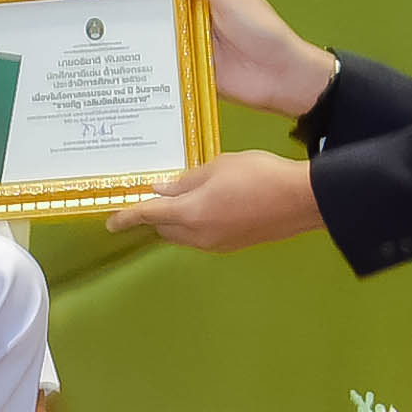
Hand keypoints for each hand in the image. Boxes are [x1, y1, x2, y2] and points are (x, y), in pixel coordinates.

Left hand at [113, 149, 325, 251]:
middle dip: (155, 216)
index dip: (127, 217)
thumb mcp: (218, 167)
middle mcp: (199, 235)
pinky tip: (208, 207)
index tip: (111, 222)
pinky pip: (202, 237)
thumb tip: (162, 191)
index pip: (149, 215)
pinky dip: (196, 225)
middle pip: (165, 229)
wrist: (301, 200)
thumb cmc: (258, 175)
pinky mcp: (233, 245)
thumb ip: (186, 181)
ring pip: (184, 235)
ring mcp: (217, 244)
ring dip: (176, 222)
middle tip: (154, 197)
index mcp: (191, 213)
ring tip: (182, 199)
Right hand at [117, 0, 330, 118]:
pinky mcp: (189, 69)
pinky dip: (145, 60)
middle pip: (156, 3)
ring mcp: (190, 44)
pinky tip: (120, 60)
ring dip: (132, 29)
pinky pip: (163, 62)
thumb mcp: (234, 1)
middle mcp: (194, 17)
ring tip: (97, 24)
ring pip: (155, 32)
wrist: (282, 78)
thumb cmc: (266, 34)